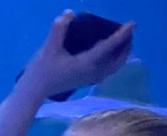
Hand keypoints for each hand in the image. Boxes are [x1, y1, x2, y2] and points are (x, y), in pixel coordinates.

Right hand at [15, 10, 135, 100]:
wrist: (34, 92)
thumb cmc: (42, 71)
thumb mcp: (49, 48)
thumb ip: (59, 29)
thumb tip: (69, 13)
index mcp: (87, 63)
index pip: (109, 47)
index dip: (122, 34)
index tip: (132, 24)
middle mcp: (93, 72)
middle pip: (117, 60)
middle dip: (126, 46)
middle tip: (129, 33)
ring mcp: (90, 79)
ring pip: (113, 68)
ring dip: (121, 55)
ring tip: (123, 43)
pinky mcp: (85, 81)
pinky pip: (106, 71)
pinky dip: (113, 62)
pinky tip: (109, 56)